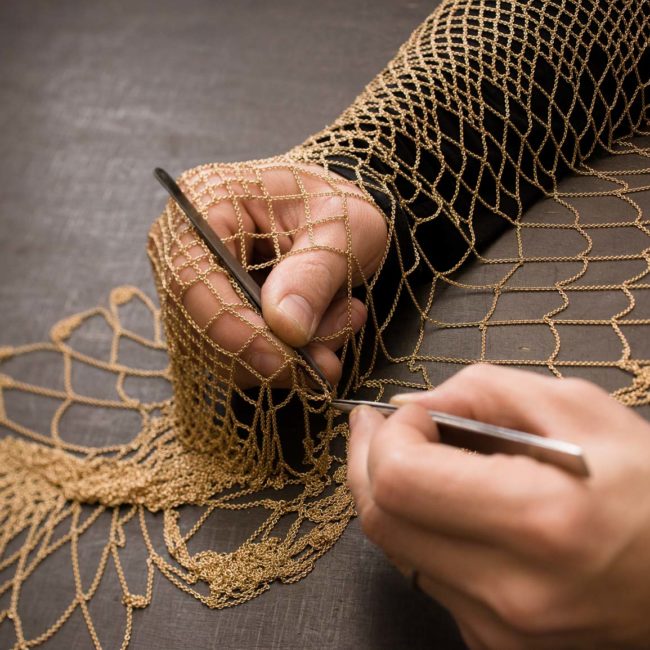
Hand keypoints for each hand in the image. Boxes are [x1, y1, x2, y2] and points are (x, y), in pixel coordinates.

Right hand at [162, 161, 386, 386]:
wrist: (342, 223)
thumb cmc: (340, 212)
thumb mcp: (346, 229)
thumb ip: (315, 273)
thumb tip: (285, 326)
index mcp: (206, 203)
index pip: (193, 279)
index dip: (233, 328)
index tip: (283, 360)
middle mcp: (187, 246)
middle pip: (200, 322)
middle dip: (269, 351)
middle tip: (325, 362)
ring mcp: (198, 285)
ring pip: (222, 349)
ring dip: (285, 355)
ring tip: (339, 325)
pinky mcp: (217, 315)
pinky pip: (239, 355)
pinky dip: (286, 356)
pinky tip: (325, 330)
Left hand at [347, 364, 649, 648]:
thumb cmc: (649, 483)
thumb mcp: (577, 409)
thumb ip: (482, 393)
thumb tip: (412, 405)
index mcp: (539, 521)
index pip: (402, 480)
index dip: (390, 435)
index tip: (412, 413)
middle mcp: (511, 590)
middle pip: (381, 521)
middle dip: (367, 460)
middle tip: (376, 425)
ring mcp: (500, 628)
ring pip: (395, 550)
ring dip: (387, 495)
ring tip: (407, 453)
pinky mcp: (496, 642)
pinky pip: (427, 575)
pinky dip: (419, 531)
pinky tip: (440, 503)